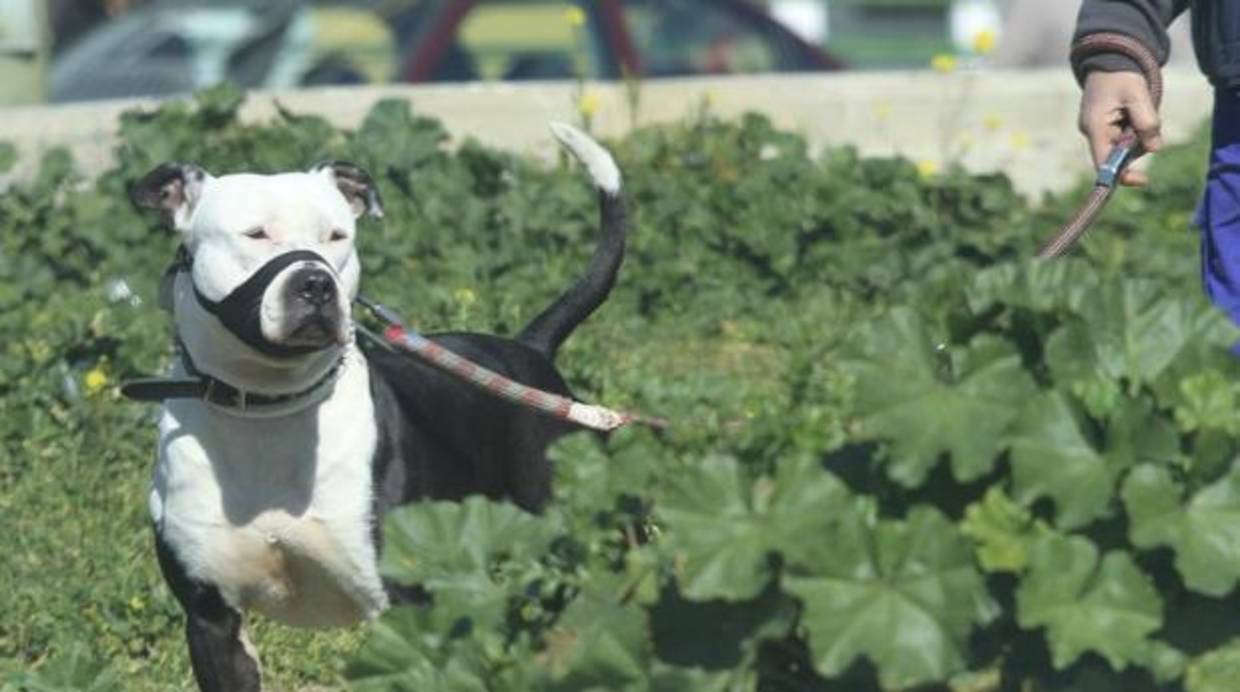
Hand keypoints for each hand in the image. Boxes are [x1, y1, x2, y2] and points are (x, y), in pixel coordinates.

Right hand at [1078, 70, 1162, 185]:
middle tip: (1150, 121)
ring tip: (1141, 108)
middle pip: (1116, 155)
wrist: (1109, 57)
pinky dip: (1134, 129)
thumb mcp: (1139, 96)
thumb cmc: (1121, 75)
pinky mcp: (1102, 124)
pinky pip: (1121, 136)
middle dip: (1137, 146)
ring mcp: (1095, 129)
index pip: (1104, 163)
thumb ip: (1147, 123)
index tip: (1143, 180)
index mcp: (1095, 128)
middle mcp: (1091, 132)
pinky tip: (1135, 110)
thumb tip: (1155, 148)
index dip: (1122, 175)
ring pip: (1121, 145)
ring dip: (1137, 135)